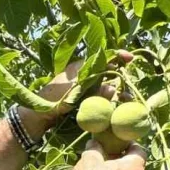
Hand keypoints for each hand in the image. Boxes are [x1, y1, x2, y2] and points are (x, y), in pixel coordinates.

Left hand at [17, 51, 134, 137]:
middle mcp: (86, 75)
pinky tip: (117, 107)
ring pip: (108, 87)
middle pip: (110, 73)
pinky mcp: (86, 101)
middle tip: (129, 90)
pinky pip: (102, 99)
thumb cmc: (52, 96)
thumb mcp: (72, 87)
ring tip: (125, 101)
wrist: (39, 114)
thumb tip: (113, 87)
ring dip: (118, 93)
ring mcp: (87, 88)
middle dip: (122, 79)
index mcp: (81, 66)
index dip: (118, 55)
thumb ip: (91, 86)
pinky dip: (110, 102)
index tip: (130, 58)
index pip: (103, 56)